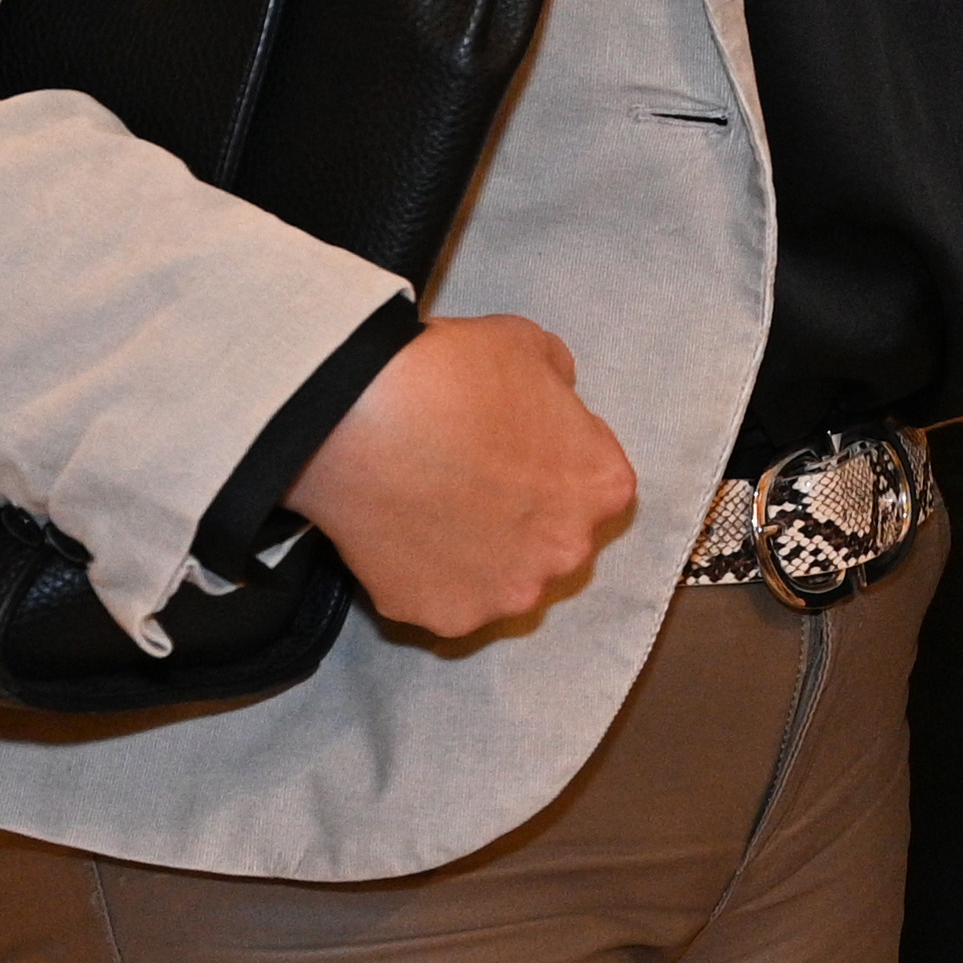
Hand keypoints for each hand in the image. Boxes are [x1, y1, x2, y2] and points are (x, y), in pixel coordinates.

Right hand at [281, 314, 638, 639]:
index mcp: (602, 487)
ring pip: (502, 579)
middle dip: (524, 517)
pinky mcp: (445, 616)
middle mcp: (567, 551)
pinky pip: (443, 600)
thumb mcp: (530, 346)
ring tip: (434, 512)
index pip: (595, 484)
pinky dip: (426, 578)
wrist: (359, 416)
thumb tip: (553, 395)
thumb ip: (557, 383)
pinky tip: (403, 538)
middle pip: (554, 539)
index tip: (518, 450)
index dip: (555, 463)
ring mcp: (506, 594)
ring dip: (480, 556)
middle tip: (473, 482)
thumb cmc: (452, 375)